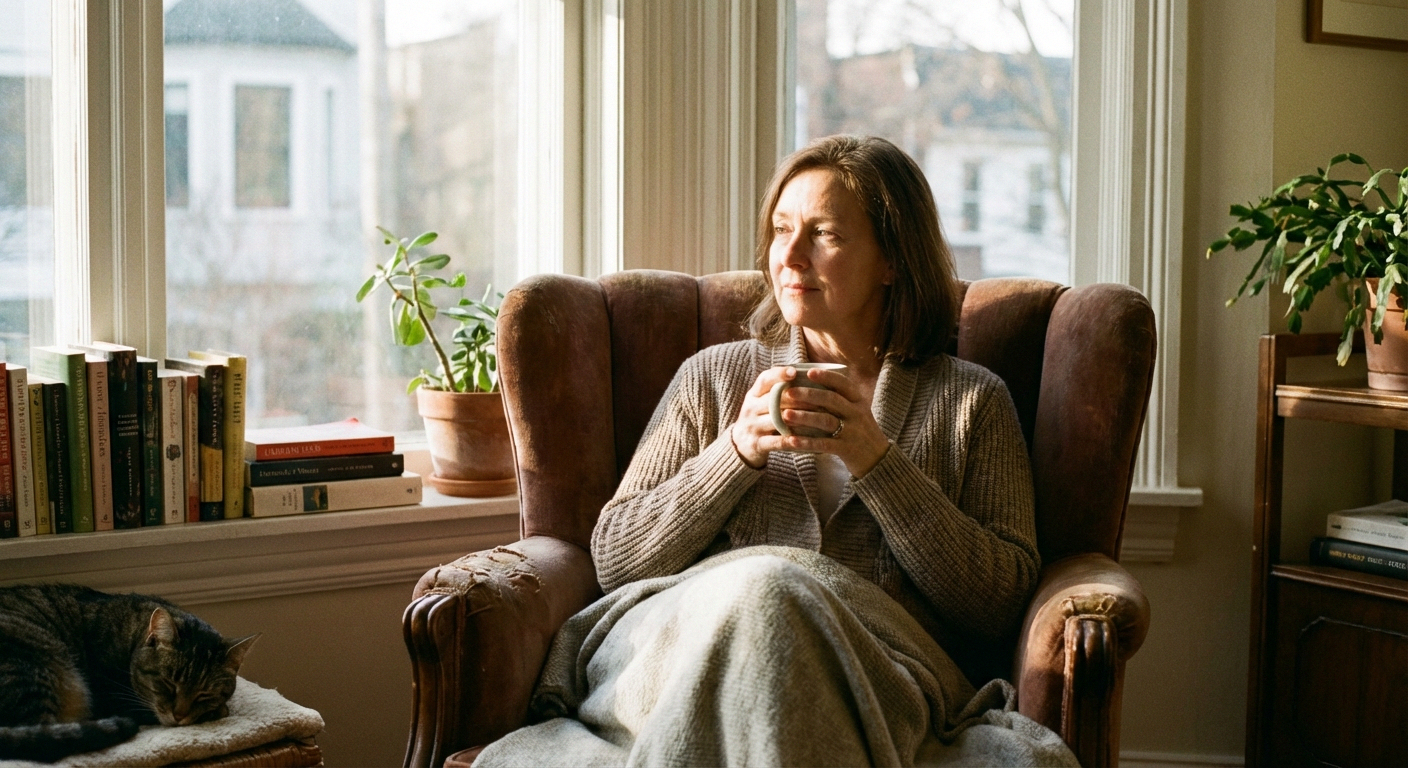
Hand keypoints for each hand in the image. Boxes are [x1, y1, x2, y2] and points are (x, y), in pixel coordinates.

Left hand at [730, 366, 890, 476]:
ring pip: (826, 420)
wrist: (878, 459)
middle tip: (788, 392)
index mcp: (858, 401)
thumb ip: (839, 399)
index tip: (808, 371)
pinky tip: (792, 441)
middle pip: (832, 399)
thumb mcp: (856, 411)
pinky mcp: (847, 449)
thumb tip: (810, 383)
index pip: (843, 384)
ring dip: (804, 417)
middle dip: (808, 394)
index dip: (826, 376)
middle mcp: (857, 413)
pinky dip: (807, 442)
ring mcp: (853, 432)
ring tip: (785, 415)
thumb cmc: (859, 431)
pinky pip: (825, 444)